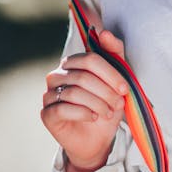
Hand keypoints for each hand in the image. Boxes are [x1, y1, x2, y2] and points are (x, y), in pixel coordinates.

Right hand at [41, 30, 127, 171]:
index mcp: (73, 63)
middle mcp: (57, 75)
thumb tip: (104, 32)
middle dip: (106, 91)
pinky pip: (63, 108)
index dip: (110, 74)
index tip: (125, 89)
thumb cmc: (106, 106)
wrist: (97, 139)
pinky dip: (83, 113)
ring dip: (97, 104)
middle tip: (118, 104)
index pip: (91, 60)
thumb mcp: (117, 80)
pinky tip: (93, 118)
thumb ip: (114, 53)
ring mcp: (49, 94)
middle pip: (83, 76)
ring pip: (74, 92)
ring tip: (109, 113)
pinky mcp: (46, 114)